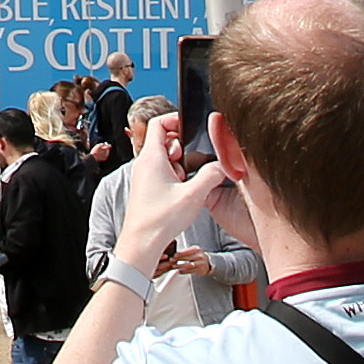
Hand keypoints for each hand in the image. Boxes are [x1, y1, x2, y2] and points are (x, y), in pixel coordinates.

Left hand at [100, 113, 224, 269]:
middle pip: (162, 139)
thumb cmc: (161, 219)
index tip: (190, 128)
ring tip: (185, 180)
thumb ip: (211, 176)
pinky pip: (159, 171)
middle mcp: (143, 163)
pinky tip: (181, 191)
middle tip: (190, 162)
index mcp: (151, 157)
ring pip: (162, 157)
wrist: (141, 243)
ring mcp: (143, 176)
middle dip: (180, 146)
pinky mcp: (145, 188)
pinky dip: (172, 174)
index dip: (174, 120)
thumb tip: (222, 165)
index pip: (158, 123)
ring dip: (177, 163)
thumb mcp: (193, 195)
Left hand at [155, 244, 209, 279]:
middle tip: (171, 261)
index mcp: (197, 249)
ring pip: (188, 265)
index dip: (180, 253)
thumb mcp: (193, 251)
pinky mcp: (200, 270)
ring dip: (180, 266)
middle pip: (187, 258)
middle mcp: (200, 255)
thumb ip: (185, 252)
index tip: (174, 255)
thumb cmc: (197, 256)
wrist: (208, 263)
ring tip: (174, 266)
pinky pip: (190, 271)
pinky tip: (179, 271)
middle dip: (178, 259)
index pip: (187, 251)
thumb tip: (174, 255)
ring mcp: (200, 263)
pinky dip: (184, 271)